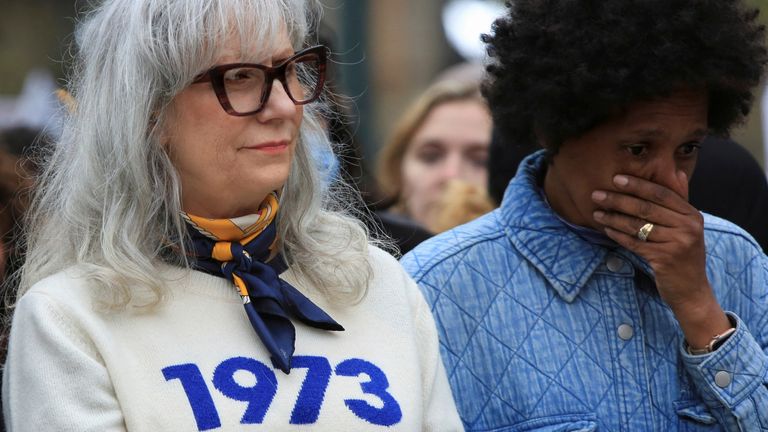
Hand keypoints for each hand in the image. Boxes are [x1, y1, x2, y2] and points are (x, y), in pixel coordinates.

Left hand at [591, 172, 730, 347]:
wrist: (692, 291)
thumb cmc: (684, 256)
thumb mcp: (687, 227)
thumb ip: (680, 201)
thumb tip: (678, 172)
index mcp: (692, 215)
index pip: (661, 194)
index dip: (638, 185)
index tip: (616, 178)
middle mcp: (688, 227)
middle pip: (646, 208)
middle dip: (618, 199)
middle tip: (597, 194)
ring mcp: (677, 243)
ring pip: (638, 225)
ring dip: (613, 217)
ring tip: (596, 212)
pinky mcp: (664, 259)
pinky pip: (635, 243)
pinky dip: (618, 235)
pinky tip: (606, 229)